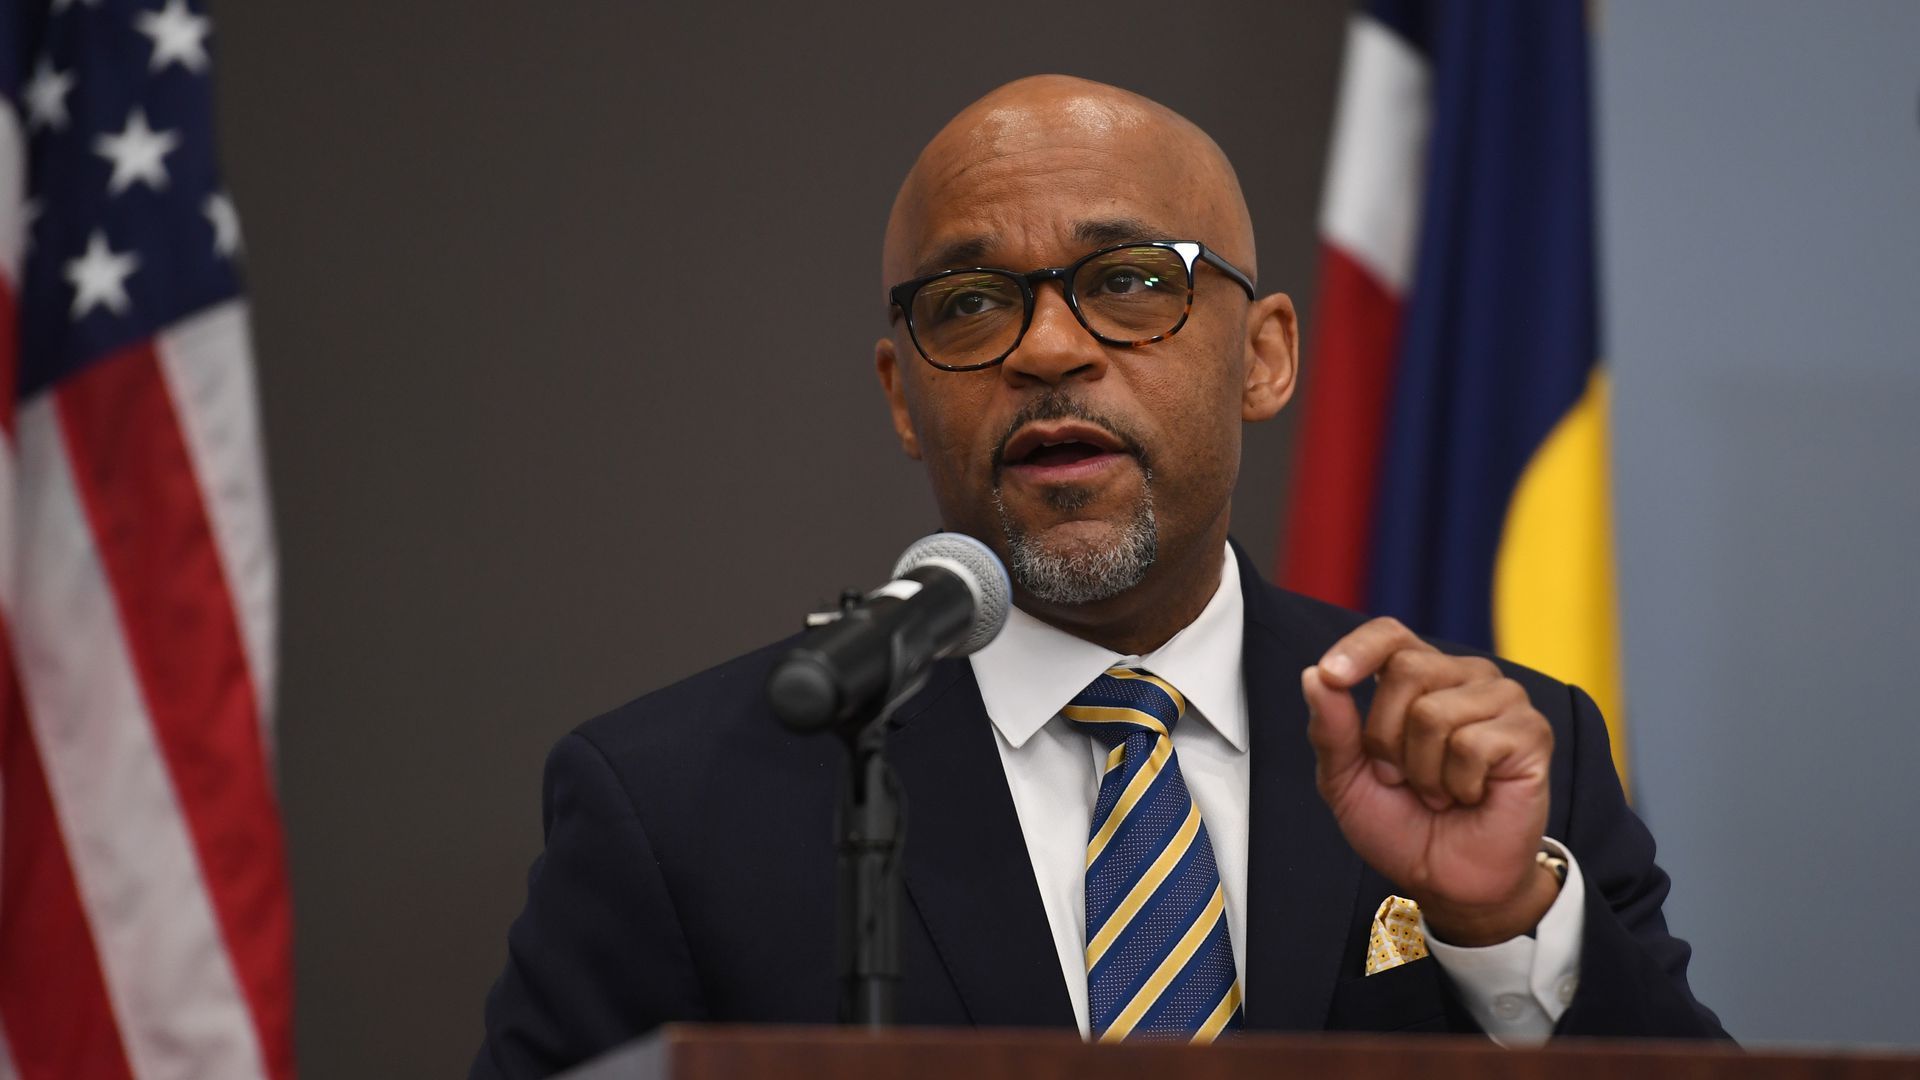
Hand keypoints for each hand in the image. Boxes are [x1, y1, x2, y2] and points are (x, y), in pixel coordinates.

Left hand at [1302, 617, 1557, 945]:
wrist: (1448, 880)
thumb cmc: (1400, 824)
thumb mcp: (1346, 780)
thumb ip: (1331, 729)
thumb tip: (1313, 676)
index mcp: (1419, 678)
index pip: (1389, 635)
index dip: (1358, 649)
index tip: (1331, 676)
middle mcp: (1464, 677)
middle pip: (1407, 670)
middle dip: (1386, 738)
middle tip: (1403, 777)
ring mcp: (1503, 701)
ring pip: (1435, 712)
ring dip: (1423, 770)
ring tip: (1439, 792)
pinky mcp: (1531, 733)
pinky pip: (1472, 744)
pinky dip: (1458, 783)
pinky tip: (1470, 796)